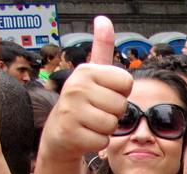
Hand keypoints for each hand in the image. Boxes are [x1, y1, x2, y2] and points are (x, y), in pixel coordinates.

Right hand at [39, 17, 131, 162]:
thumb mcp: (92, 73)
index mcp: (86, 70)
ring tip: (90, 122)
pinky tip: (85, 134)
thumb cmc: (83, 101)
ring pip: (112, 124)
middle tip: (96, 111)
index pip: (127, 82)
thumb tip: (103, 19)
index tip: (104, 93)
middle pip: (121, 105)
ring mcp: (71, 110)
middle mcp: (76, 86)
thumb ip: (101, 47)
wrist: (59, 132)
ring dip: (106, 128)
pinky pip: (103, 141)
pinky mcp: (70, 133)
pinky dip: (98, 142)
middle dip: (113, 113)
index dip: (121, 93)